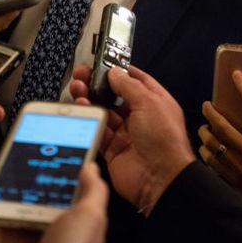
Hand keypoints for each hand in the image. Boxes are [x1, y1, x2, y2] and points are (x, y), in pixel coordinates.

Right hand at [0, 151, 107, 242]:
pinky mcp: (1, 238)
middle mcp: (49, 221)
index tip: (47, 138)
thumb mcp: (92, 216)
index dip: (56, 160)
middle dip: (18, 162)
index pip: (65, 182)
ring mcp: (23, 229)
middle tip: (10, 145)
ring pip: (5, 194)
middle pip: (31, 184)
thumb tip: (90, 167)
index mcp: (74, 216)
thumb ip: (93, 191)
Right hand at [70, 65, 195, 214]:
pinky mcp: (113, 149)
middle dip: (98, 84)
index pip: (136, 80)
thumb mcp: (149, 102)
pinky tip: (81, 107)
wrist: (161, 179)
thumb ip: (128, 85)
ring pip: (103, 111)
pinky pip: (98, 130)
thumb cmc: (164, 139)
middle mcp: (141, 116)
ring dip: (90, 99)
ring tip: (77, 88)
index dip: (119, 71)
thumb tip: (114, 72)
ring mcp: (126, 133)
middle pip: (115, 95)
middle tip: (81, 75)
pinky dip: (88, 119)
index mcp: (155, 102)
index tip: (101, 62)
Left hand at [198, 71, 241, 213]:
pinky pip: (210, 161)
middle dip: (211, 112)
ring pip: (212, 143)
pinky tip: (206, 147)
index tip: (235, 75)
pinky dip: (205, 151)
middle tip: (207, 105)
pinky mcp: (231, 178)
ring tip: (204, 126)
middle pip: (223, 125)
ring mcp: (239, 166)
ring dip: (205, 132)